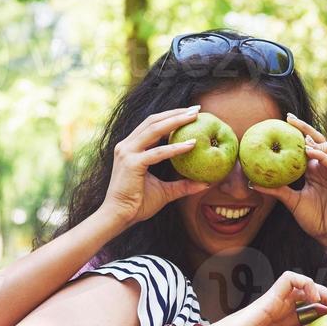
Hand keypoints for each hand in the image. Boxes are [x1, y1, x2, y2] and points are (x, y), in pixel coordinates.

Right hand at [103, 106, 210, 225]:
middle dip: (176, 112)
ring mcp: (127, 152)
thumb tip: (206, 183)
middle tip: (197, 109)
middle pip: (153, 121)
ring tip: (195, 117)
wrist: (120, 216)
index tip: (190, 112)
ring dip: (176, 121)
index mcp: (131, 148)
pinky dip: (175, 148)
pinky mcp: (132, 164)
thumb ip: (183, 185)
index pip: (152, 125)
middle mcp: (127, 146)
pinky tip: (192, 144)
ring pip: (154, 129)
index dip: (171, 116)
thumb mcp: (166, 191)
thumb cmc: (138, 204)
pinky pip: (157, 153)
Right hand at [208, 271, 326, 325]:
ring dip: (324, 291)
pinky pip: (290, 279)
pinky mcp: (269, 297)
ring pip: (306, 285)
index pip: (315, 313)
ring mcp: (277, 302)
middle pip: (315, 297)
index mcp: (286, 325)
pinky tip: (314, 299)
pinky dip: (305, 283)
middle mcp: (284, 311)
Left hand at [250, 114, 326, 250]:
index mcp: (316, 171)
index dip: (298, 133)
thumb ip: (276, 190)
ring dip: (319, 141)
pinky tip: (309, 152)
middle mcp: (326, 168)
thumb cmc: (314, 219)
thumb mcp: (291, 201)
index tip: (283, 122)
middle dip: (306, 128)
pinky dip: (322, 155)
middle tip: (290, 120)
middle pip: (321, 140)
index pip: (308, 146)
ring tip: (302, 142)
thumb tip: (253, 183)